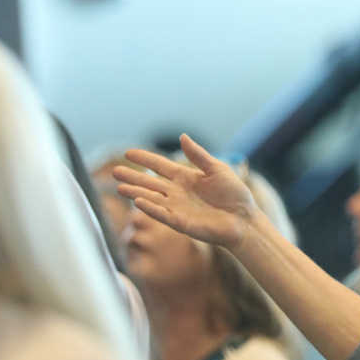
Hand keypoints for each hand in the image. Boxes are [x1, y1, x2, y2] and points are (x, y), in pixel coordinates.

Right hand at [113, 135, 257, 247]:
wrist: (245, 220)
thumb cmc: (235, 195)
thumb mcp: (218, 169)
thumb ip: (199, 156)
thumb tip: (182, 137)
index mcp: (186, 178)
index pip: (160, 167)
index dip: (145, 159)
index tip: (128, 152)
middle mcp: (178, 193)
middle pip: (150, 183)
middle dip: (133, 176)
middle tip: (114, 171)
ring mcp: (178, 208)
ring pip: (151, 198)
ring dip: (136, 192)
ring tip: (120, 186)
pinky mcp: (181, 222)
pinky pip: (162, 214)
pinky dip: (150, 208)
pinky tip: (138, 201)